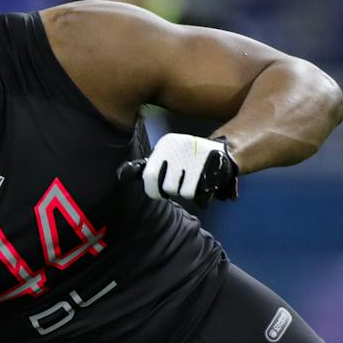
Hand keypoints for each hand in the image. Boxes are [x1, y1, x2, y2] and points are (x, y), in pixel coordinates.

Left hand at [120, 133, 238, 206]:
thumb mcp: (163, 158)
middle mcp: (181, 148)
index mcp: (167, 144)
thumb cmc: (185, 159)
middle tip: (181, 182)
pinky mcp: (215, 169)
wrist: (221, 152)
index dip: (154, 190)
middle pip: (168, 187)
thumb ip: (143, 168)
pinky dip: (203, 197)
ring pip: (185, 193)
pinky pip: (202, 196)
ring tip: (193, 182)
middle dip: (174, 190)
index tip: (160, 192)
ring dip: (188, 193)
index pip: (150, 177)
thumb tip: (120, 176)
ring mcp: (199, 158)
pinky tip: (205, 186)